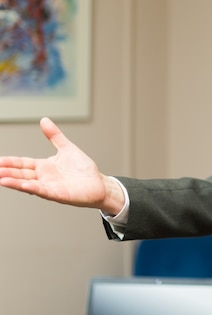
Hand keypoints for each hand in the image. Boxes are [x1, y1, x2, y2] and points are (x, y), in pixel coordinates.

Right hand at [0, 117, 123, 214]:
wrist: (99, 184)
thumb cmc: (83, 169)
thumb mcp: (67, 148)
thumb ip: (54, 136)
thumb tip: (44, 119)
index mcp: (43, 166)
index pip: (22, 163)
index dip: (9, 162)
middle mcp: (43, 177)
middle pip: (20, 174)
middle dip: (6, 172)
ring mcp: (50, 187)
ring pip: (28, 184)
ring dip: (14, 182)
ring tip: (0, 178)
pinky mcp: (58, 194)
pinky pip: (43, 191)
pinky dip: (33, 188)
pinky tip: (24, 186)